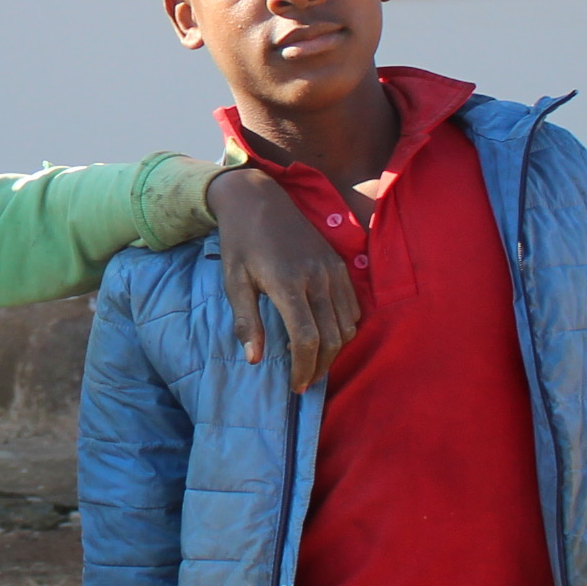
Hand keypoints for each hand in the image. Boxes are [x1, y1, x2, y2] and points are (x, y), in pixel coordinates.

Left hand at [209, 167, 356, 393]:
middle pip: (332, 337)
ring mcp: (332, 269)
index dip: (304, 368)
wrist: (257, 199)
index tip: (295, 387)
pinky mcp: (339, 264)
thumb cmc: (240, 243)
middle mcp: (316, 277)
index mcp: (287, 283)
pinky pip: (353, 307)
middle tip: (304, 382)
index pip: (307, 339)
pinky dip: (344, 328)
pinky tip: (324, 334)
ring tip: (312, 362)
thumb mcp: (233, 282)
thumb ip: (246, 322)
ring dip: (334, 350)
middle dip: (320, 367)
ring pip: (347, 325)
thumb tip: (254, 361)